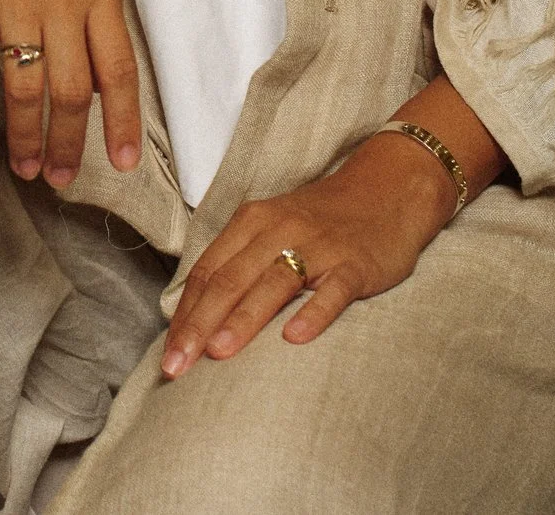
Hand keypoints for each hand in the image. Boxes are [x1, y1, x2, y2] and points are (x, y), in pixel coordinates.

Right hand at [0, 0, 143, 186]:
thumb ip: (96, 14)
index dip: (123, 123)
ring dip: (26, 138)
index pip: (119, 71)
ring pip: (26, 89)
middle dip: (68, 144)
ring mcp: (14, 1)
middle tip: (59, 178)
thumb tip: (100, 80)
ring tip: (25, 169)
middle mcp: (62, 0)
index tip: (123, 165)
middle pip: (72, 92)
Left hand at [160, 87, 502, 373]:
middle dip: (199, 325)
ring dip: (243, 319)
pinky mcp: (355, 263)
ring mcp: (318, 246)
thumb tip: (197, 313)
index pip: (207, 272)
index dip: (184, 314)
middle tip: (176, 365)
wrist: (388, 189)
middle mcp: (278, 230)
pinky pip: (332, 291)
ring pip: (273, 283)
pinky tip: (296, 338)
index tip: (167, 353)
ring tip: (218, 352)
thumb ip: (239, 263)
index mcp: (251, 222)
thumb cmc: (321, 220)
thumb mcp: (272, 229)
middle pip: (229, 280)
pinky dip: (313, 313)